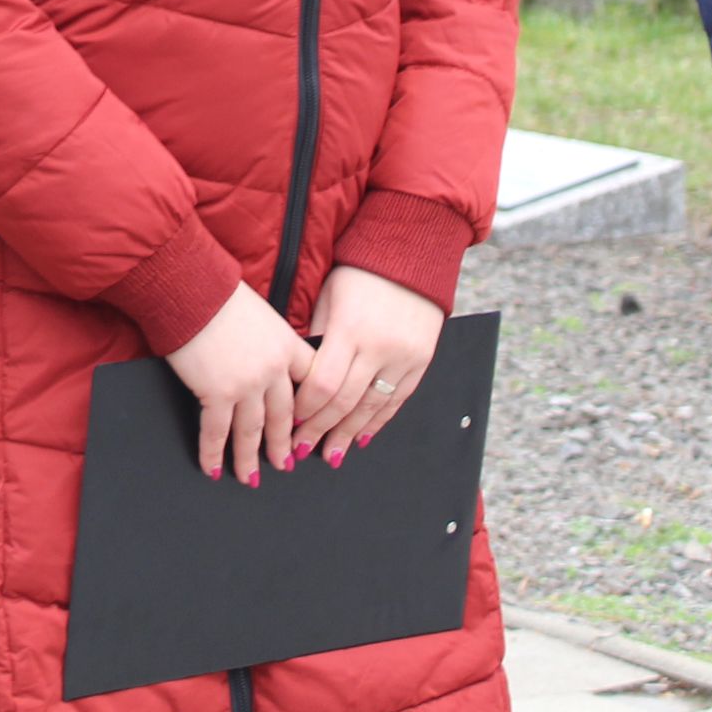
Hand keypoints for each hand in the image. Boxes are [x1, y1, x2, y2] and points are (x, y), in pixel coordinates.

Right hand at [163, 281, 313, 485]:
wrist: (192, 289)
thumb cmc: (220, 294)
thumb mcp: (260, 315)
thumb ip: (269, 341)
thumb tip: (264, 359)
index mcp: (288, 346)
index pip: (310, 384)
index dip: (311, 411)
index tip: (309, 428)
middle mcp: (273, 370)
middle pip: (284, 417)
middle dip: (283, 445)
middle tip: (285, 464)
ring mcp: (247, 385)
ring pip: (252, 431)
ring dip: (249, 459)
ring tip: (250, 477)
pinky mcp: (217, 393)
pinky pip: (216, 432)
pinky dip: (213, 454)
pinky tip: (212, 469)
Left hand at [288, 265, 445, 464]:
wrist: (412, 256)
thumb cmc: (359, 274)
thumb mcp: (328, 298)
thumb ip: (316, 338)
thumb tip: (297, 377)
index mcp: (350, 329)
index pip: (323, 383)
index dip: (305, 408)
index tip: (290, 422)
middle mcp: (379, 347)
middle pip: (345, 402)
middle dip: (321, 429)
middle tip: (302, 450)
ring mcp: (404, 357)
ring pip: (373, 407)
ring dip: (349, 434)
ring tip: (331, 454)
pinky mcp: (421, 362)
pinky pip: (397, 400)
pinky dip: (378, 421)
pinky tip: (362, 436)